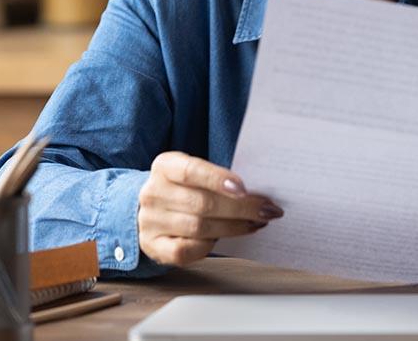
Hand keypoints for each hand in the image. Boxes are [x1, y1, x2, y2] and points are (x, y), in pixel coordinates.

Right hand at [138, 151, 283, 265]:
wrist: (150, 209)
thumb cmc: (185, 188)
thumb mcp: (195, 174)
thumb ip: (218, 179)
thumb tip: (257, 192)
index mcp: (165, 166)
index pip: (191, 171)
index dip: (218, 179)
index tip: (244, 189)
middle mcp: (154, 192)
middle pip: (202, 204)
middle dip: (240, 209)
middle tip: (267, 211)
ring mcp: (150, 221)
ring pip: (198, 228)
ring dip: (233, 227)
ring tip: (256, 223)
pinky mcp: (153, 246)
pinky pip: (185, 251)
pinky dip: (209, 246)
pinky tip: (226, 238)